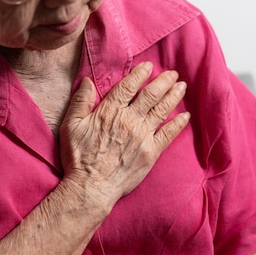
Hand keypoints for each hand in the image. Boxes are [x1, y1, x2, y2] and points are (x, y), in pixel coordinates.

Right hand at [59, 61, 189, 211]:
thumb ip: (80, 102)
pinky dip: (178, 124)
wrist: (91, 187)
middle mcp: (129, 120)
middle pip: (150, 95)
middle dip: (163, 82)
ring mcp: (142, 136)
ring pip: (162, 110)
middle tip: (172, 74)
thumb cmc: (78, 158)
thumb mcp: (70, 126)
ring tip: (181, 87)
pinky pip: (168, 134)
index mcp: (109, 111)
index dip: (140, 74)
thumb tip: (87, 81)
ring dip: (173, 96)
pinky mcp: (151, 153)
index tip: (149, 66)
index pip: (128, 86)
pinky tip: (185, 116)